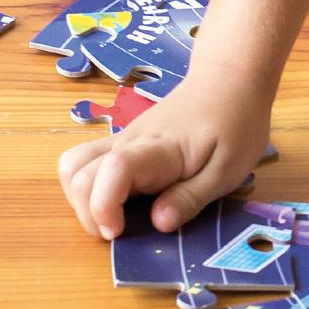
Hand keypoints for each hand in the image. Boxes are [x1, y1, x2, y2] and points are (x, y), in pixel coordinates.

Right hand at [58, 71, 272, 239]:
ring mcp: (122, 138)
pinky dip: (90, 186)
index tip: (118, 231)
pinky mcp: (124, 140)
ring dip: (81, 199)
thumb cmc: (235, 122)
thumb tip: (157, 223)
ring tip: (114, 217)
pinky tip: (120, 199)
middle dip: (87, 212)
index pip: (112, 170)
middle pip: (76, 171)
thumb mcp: (228, 168)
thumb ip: (191, 197)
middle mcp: (130, 141)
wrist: (230, 77)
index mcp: (158, 149)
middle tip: (121, 230)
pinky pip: (87, 161)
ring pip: (73, 164)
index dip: (103, 206)